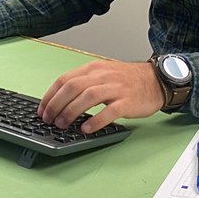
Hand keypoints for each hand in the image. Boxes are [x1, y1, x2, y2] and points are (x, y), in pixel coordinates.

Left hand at [37, 59, 163, 133]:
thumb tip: (60, 100)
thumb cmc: (128, 80)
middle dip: (56, 104)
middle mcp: (103, 76)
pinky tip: (86, 129)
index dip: (50, 95)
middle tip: (48, 119)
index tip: (41, 109)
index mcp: (93, 68)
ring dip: (71, 111)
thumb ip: (84, 83)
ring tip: (62, 124)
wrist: (156, 80)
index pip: (65, 79)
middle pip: (73, 87)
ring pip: (88, 97)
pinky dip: (95, 120)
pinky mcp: (127, 102)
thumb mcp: (103, 74)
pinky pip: (109, 111)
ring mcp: (115, 88)